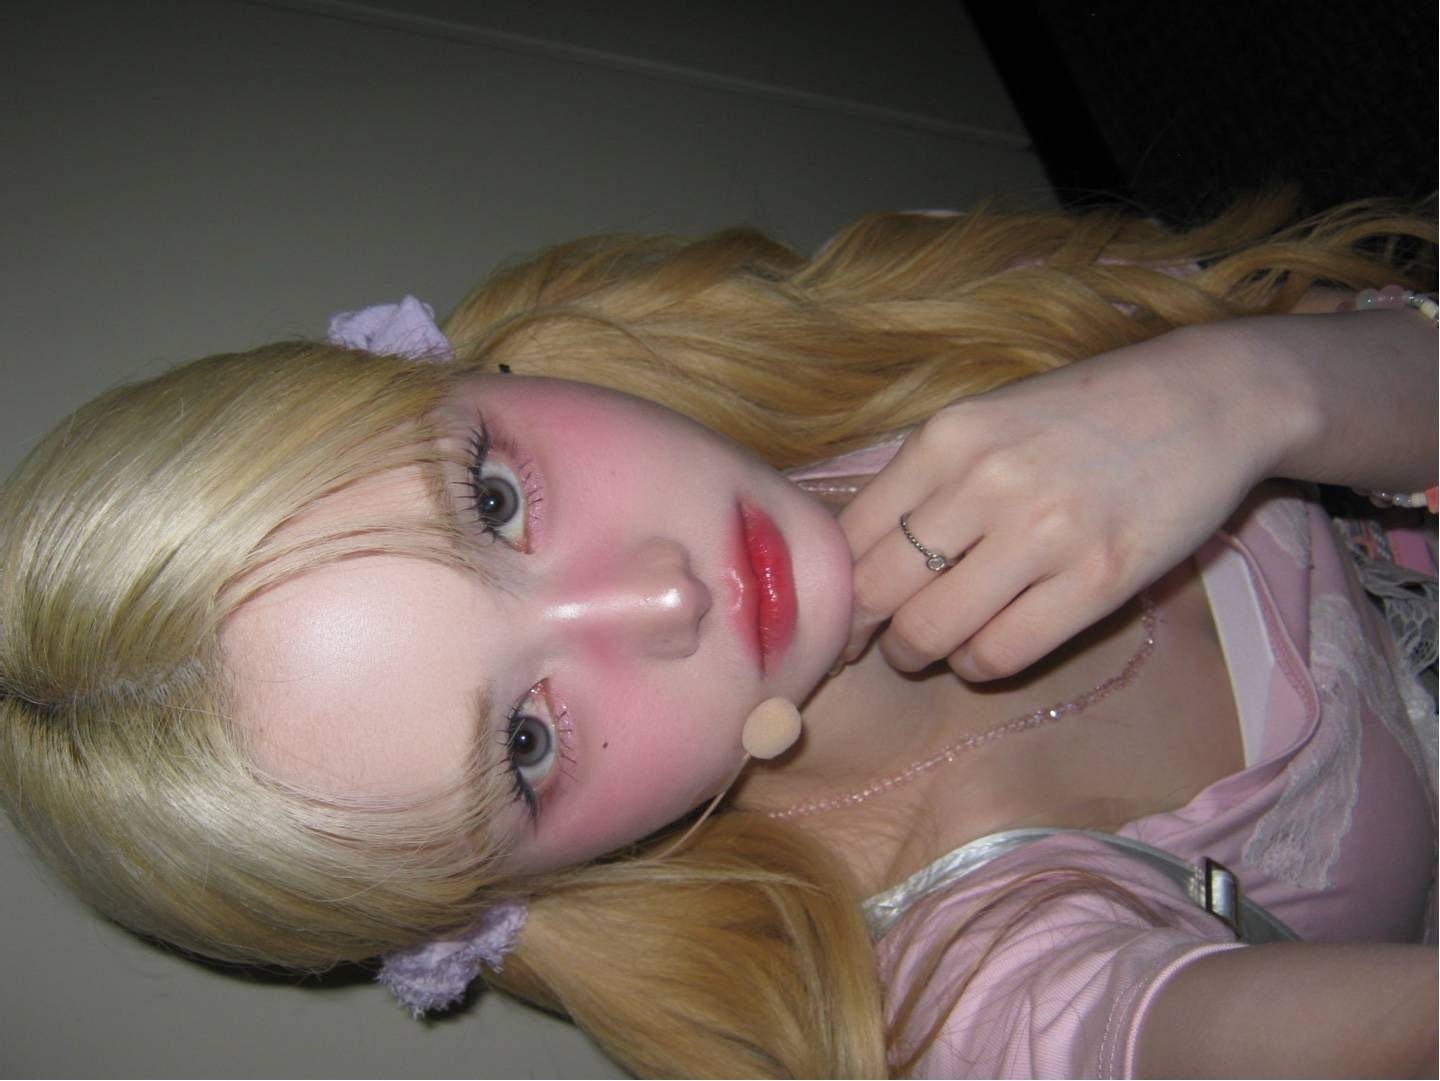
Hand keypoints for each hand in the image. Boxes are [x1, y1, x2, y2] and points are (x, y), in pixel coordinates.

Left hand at [840, 325, 1274, 679]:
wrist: (1207, 399)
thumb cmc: (1083, 413)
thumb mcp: (986, 420)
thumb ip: (921, 480)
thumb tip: (855, 559)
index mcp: (946, 437)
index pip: (850, 536)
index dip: (834, 589)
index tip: (838, 613)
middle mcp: (985, 482)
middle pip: (878, 591)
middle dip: (867, 631)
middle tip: (880, 640)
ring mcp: (1044, 533)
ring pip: (930, 632)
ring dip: (918, 653)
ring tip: (934, 646)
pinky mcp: (1099, 579)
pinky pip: (1001, 652)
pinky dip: (978, 664)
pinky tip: (986, 647)